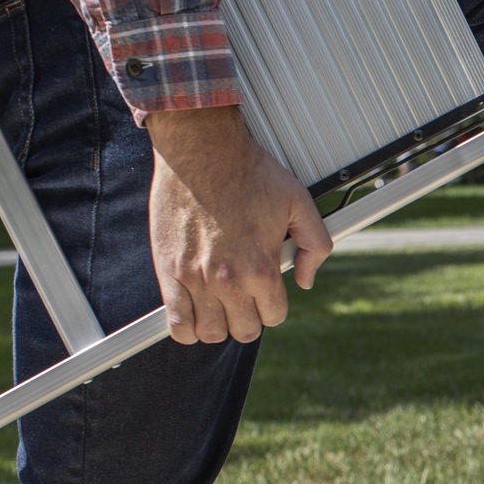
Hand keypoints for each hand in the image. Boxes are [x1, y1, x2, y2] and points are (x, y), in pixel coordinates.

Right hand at [146, 106, 331, 344]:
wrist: (201, 149)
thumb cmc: (250, 172)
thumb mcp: (300, 204)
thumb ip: (315, 246)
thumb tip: (305, 280)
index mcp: (262, 268)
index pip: (274, 317)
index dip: (273, 305)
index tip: (267, 291)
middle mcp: (228, 280)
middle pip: (243, 331)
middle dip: (248, 317)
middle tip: (245, 296)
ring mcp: (195, 278)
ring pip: (210, 333)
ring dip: (218, 324)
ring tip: (220, 305)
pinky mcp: (168, 271)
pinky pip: (175, 323)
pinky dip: (185, 328)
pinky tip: (193, 315)